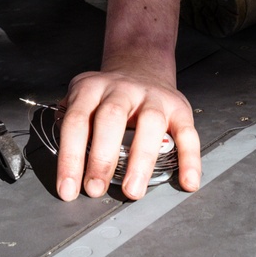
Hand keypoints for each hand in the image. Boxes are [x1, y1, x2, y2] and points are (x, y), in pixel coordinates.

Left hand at [55, 0, 201, 200]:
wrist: (140, 66)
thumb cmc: (106, 97)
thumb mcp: (82, 100)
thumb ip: (72, 127)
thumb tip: (65, 171)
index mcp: (91, 88)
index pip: (77, 122)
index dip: (70, 157)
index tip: (69, 189)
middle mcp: (122, 88)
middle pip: (111, 118)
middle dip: (102, 157)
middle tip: (95, 189)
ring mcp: (153, 96)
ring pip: (150, 124)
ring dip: (140, 160)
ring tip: (132, 190)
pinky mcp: (179, 107)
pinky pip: (187, 133)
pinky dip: (189, 159)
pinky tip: (187, 182)